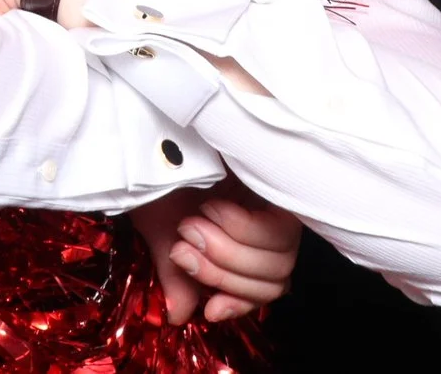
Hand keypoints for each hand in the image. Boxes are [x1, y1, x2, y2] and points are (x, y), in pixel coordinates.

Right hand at [129, 183, 301, 324]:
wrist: (153, 123)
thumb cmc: (158, 169)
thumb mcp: (163, 229)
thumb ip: (178, 274)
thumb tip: (183, 316)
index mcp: (245, 234)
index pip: (266, 287)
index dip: (242, 303)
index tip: (211, 310)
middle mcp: (270, 217)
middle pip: (275, 279)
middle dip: (223, 274)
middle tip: (184, 247)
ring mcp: (281, 196)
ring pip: (280, 260)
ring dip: (228, 251)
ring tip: (193, 223)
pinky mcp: (286, 179)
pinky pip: (280, 229)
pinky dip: (243, 227)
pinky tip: (214, 206)